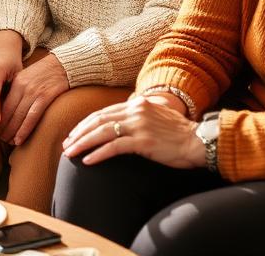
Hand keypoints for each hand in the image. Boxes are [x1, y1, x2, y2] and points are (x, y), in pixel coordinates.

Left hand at [0, 54, 69, 145]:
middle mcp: (23, 87)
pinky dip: (24, 130)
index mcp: (16, 82)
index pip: (1, 104)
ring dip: (11, 131)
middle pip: (8, 112)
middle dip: (2, 127)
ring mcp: (34, 92)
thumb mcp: (27, 78)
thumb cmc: (44, 74)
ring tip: (8, 142)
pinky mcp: (45, 97)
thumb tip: (5, 109)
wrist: (64, 65)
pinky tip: (19, 139)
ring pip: (18, 116)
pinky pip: (32, 117)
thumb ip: (16, 91)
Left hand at [62, 96, 203, 168]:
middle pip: (98, 120)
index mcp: (136, 103)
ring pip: (102, 133)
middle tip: (66, 145)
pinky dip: (98, 154)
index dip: (85, 124)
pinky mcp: (144, 142)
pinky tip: (88, 161)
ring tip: (70, 153)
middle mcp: (135, 111)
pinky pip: (115, 147)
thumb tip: (122, 119)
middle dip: (79, 133)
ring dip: (82, 143)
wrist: (199, 141)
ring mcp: (139, 126)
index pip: (103, 112)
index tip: (74, 134)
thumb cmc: (178, 133)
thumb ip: (139, 114)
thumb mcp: (156, 116)